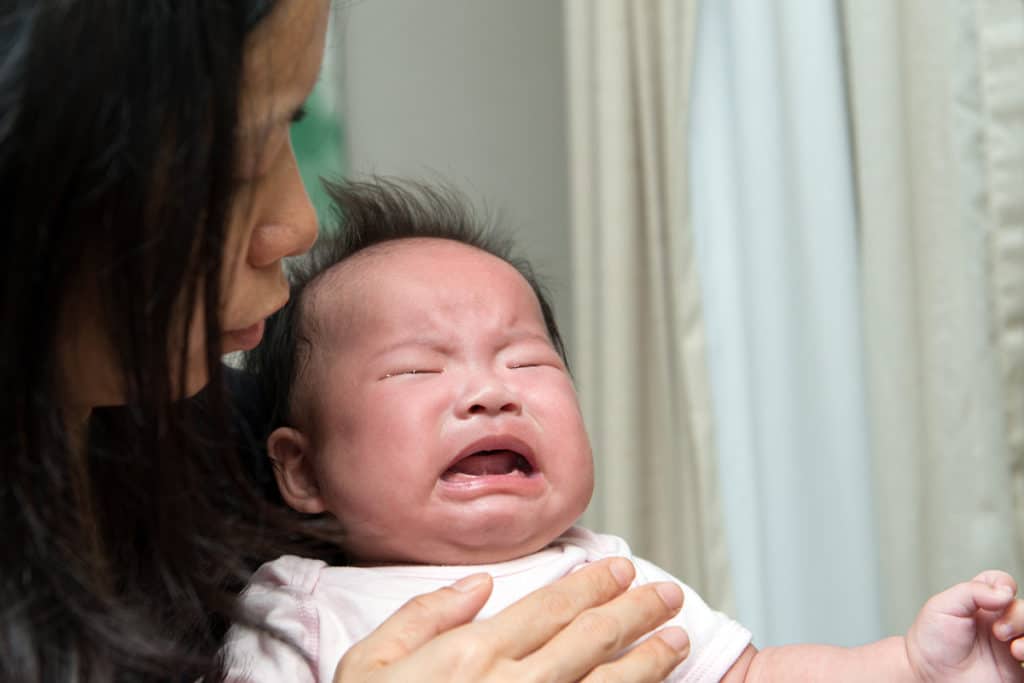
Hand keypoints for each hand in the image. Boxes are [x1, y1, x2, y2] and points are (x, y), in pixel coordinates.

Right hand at [334, 556, 689, 681]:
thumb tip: (476, 584)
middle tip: (667, 594)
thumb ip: (423, 615)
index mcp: (471, 656)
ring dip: (648, 660)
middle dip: (635, 612)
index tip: (621, 568)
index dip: (592, 585)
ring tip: (678, 641)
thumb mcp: (368, 662)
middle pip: (590, 640)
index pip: (549, 608)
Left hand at [906, 570, 1023, 681]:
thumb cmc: (931, 643)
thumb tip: (1005, 592)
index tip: (1000, 594)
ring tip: (1013, 649)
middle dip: (1019, 616)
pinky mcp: (1015, 669)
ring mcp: (1009, 646)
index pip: (1003, 584)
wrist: (929, 677)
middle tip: (998, 632)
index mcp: (981, 605)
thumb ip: (971, 592)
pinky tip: (1018, 654)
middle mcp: (999, 623)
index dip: (1004, 584)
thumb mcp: (942, 606)